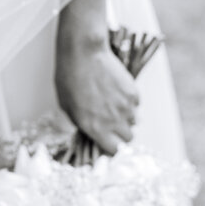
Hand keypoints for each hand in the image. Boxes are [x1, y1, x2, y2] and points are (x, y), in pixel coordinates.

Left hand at [56, 33, 138, 155]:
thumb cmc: (70, 78)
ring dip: (126, 118)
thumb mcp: (68, 108)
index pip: (114, 151)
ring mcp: (126, 107)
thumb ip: (84, 124)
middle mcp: (114, 121)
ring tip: (113, 105)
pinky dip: (129, 103)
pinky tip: (116, 92)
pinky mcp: (133, 92)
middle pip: (128, 139)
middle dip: (121, 135)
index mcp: (96, 128)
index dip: (112, 148)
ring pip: (134, 121)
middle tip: (111, 125)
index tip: (108, 143)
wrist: (84, 54)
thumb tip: (92, 132)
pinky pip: (136, 105)